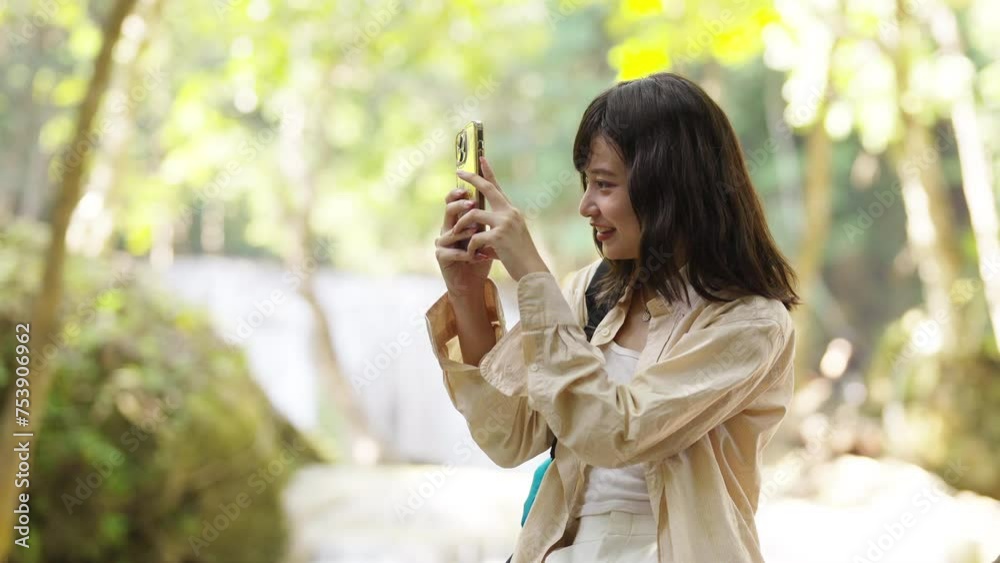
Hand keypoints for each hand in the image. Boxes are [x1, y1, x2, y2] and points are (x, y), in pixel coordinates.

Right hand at [435, 184, 493, 298]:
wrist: (473, 282)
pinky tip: (476, 256)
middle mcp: (447, 228)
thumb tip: (497, 196)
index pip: (454, 201)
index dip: (459, 191)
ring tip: (477, 232)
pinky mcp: (441, 256)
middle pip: (448, 210)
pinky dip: (465, 253)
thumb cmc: (480, 257)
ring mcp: (442, 242)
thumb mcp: (486, 235)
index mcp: (457, 220)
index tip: (470, 185)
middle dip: (460, 205)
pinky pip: (451, 251)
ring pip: (450, 231)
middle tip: (472, 203)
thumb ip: (486, 218)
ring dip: (465, 231)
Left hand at [453, 156, 550, 281]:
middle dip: (472, 178)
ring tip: (456, 234)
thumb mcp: (509, 237)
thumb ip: (496, 227)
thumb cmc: (519, 257)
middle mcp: (509, 213)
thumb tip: (479, 226)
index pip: (498, 187)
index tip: (480, 158)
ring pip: (473, 214)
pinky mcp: (498, 236)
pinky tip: (471, 255)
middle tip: (459, 172)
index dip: (488, 172)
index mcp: (511, 211)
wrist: (532, 271)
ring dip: (461, 224)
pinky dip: (469, 247)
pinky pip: (475, 237)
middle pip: (487, 189)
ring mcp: (505, 223)